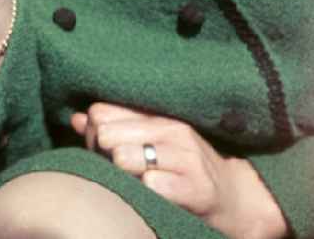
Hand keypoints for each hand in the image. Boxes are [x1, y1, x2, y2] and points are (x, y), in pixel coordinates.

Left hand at [71, 103, 287, 238]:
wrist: (238, 200)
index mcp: (157, 116)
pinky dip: (147, 193)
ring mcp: (186, 157)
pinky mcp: (197, 187)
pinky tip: (154, 196)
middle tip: (115, 170)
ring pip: (124, 157)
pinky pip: (152, 185)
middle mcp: (171, 130)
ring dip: (122, 175)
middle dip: (101, 156)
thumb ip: (115, 128)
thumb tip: (76, 119)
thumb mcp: (152, 143)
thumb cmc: (185, 170)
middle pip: (107, 135)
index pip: (101, 112)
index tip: (99, 150)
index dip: (91, 134)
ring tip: (135, 183)